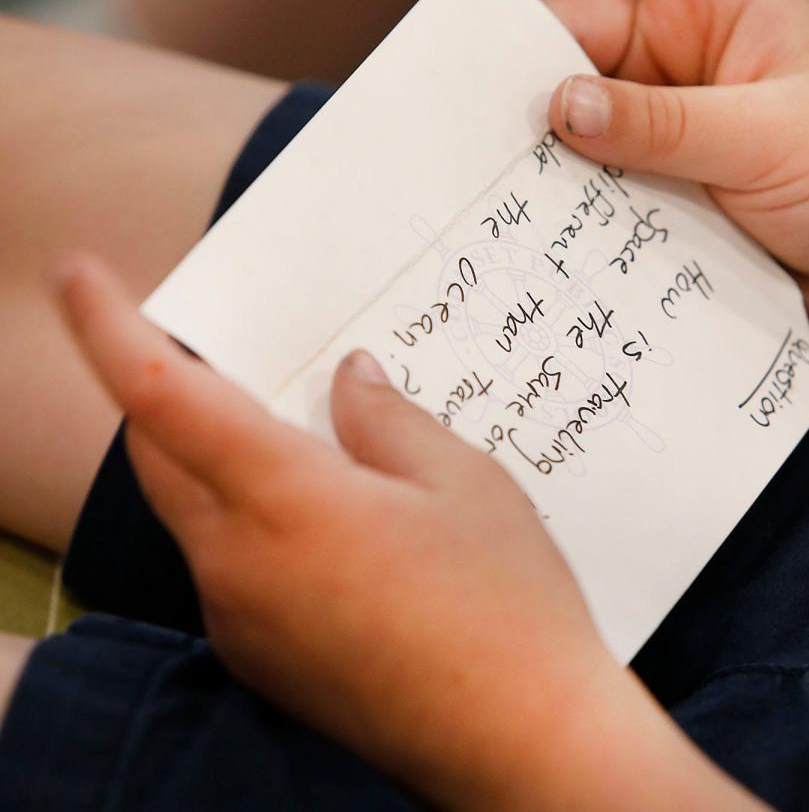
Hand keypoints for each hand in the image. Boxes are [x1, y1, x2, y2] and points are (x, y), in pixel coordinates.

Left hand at [57, 254, 765, 810]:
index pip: (160, 394)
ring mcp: (243, 622)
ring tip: (289, 432)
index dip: (107, 324)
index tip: (80, 272)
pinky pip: (225, 563)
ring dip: (208, 455)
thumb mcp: (461, 479)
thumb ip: (386, 418)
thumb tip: (348, 381)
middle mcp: (238, 565)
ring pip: (189, 510)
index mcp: (285, 502)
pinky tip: (319, 516)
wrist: (523, 741)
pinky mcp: (262, 658)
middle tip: (212, 350)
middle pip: (158, 452)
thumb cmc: (504, 602)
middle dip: (162, 388)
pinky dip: (243, 515)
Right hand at [438, 0, 808, 386]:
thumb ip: (660, 122)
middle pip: (569, 40)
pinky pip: (592, 179)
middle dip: (521, 75)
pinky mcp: (655, 182)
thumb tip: (561, 108)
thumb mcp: (764, 134)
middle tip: (470, 119)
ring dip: (542, 150)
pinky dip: (568, 199)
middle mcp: (676, 52)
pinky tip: (547, 225)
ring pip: (572, 118)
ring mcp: (661, 122)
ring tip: (501, 184)